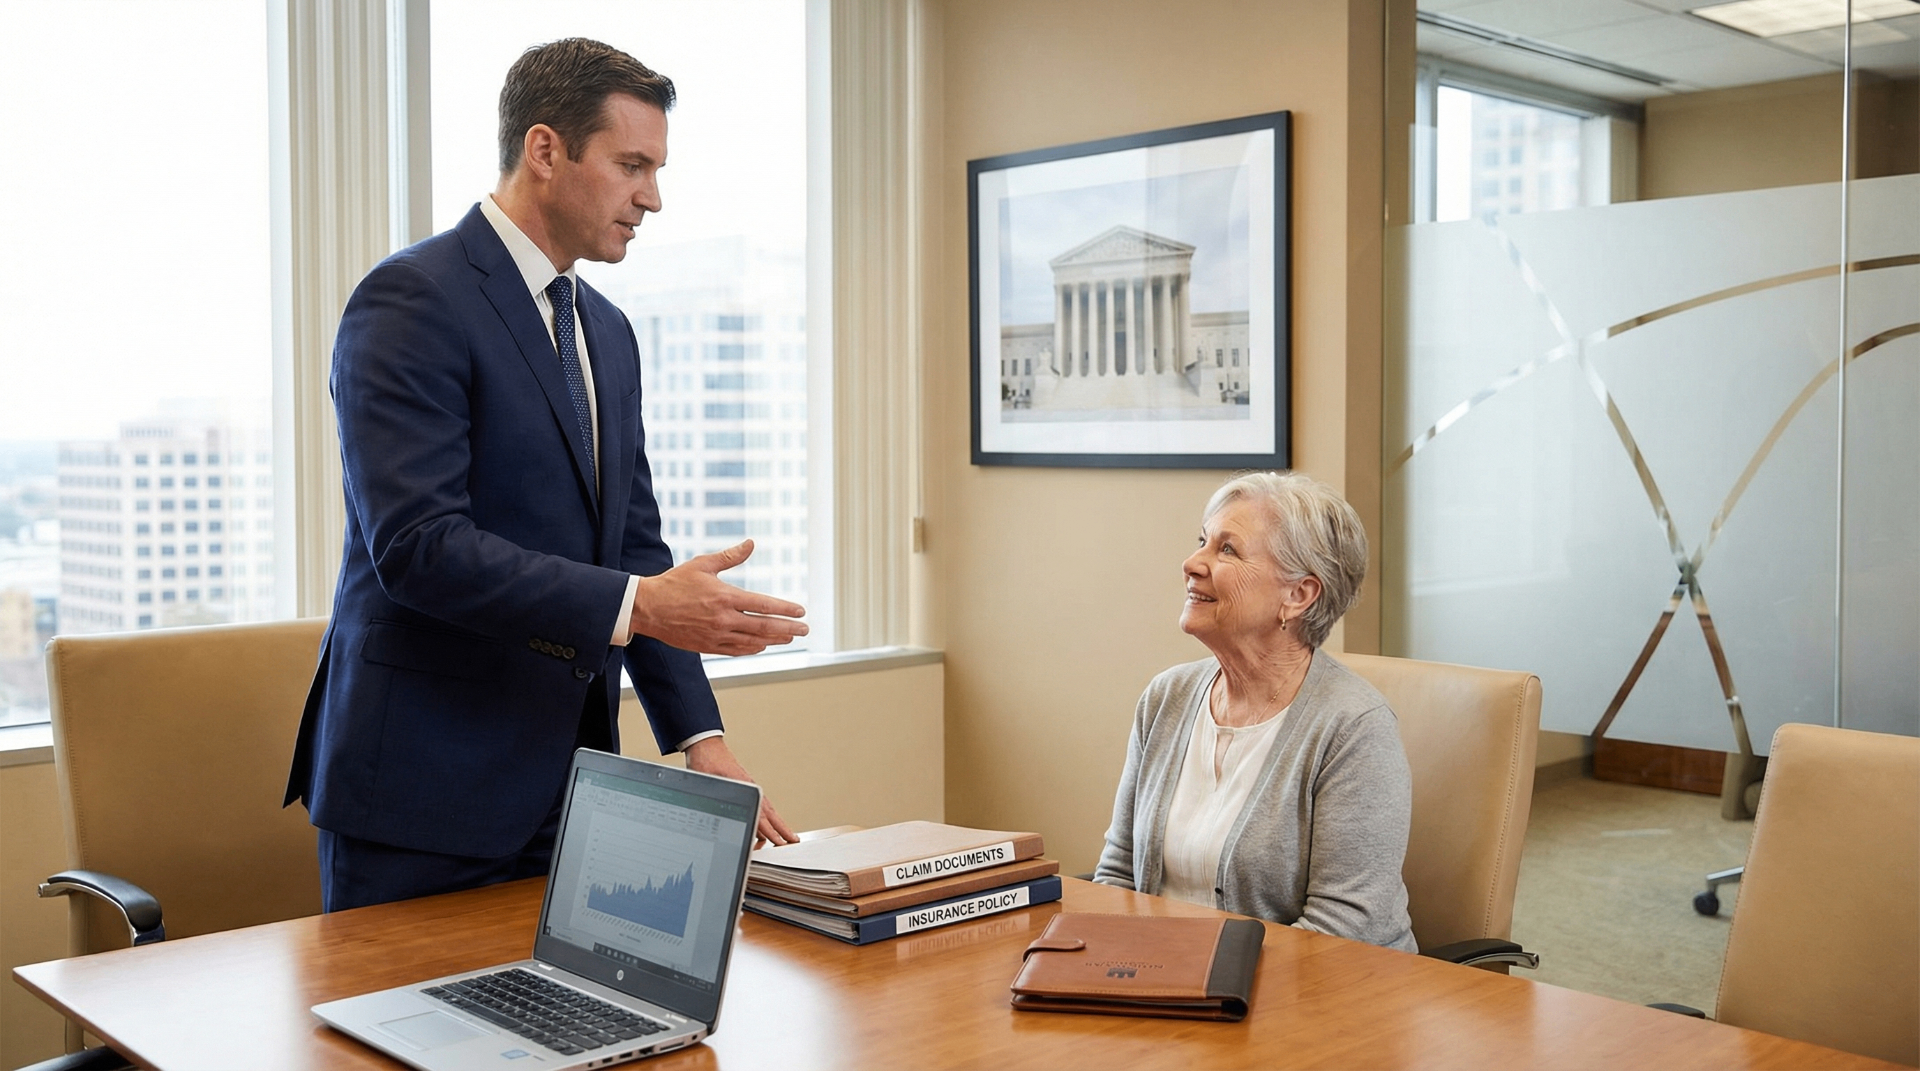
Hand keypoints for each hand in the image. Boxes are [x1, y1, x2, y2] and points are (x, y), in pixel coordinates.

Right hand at [629, 540, 807, 655]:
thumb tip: (751, 543)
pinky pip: (736, 651)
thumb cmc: (674, 583)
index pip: (763, 605)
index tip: (800, 611)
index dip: (785, 609)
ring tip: (789, 637)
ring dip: (774, 640)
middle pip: (764, 627)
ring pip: (753, 642)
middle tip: (805, 630)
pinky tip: (763, 645)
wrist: (647, 608)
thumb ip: (730, 556)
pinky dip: (753, 649)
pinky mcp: (707, 647)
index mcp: (725, 597)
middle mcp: (723, 619)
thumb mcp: (702, 564)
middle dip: (788, 629)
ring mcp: (716, 635)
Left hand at [683, 737, 796, 847]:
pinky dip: (766, 817)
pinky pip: (760, 805)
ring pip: (767, 810)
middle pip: (771, 814)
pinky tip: (763, 824)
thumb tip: (725, 817)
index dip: (772, 832)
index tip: (782, 843)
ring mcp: (750, 788)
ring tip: (784, 837)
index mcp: (746, 789)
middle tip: (793, 841)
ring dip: (776, 825)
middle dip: (783, 830)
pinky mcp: (745, 786)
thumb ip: (721, 799)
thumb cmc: (707, 761)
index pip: (762, 816)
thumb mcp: (711, 783)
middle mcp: (752, 789)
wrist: (706, 744)